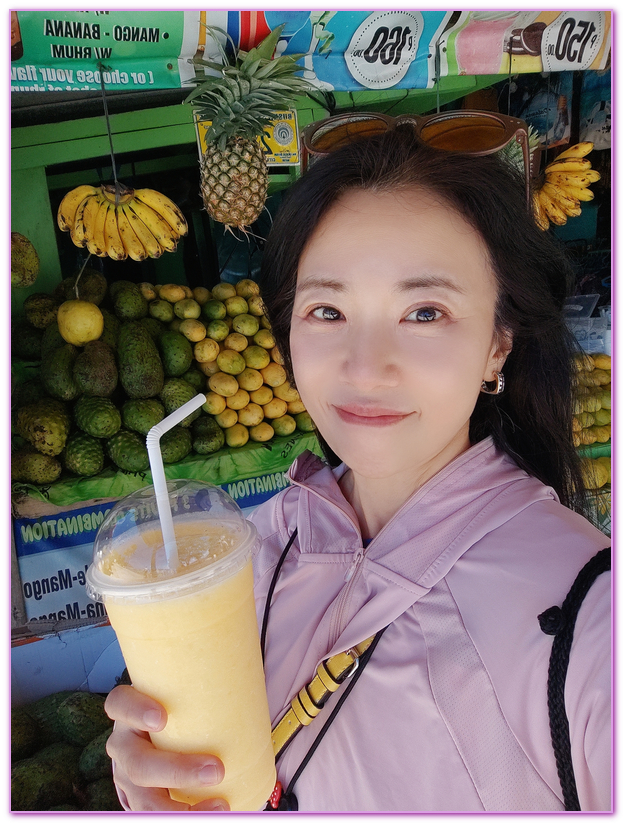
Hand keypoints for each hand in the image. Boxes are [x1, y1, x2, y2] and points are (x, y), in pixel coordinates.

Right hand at [105, 685, 228, 811]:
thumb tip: (247, 671)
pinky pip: (156, 815)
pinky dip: (187, 815)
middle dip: (177, 770)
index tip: (162, 718)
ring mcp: (128, 778)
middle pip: (137, 763)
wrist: (161, 735)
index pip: (119, 704)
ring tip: (220, 806)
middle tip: (216, 769)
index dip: (135, 711)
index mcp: (129, 712)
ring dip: (180, 809)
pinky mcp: (139, 800)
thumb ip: (199, 686)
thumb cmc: (178, 708)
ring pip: (144, 800)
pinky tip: (214, 811)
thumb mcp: (178, 694)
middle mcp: (124, 746)